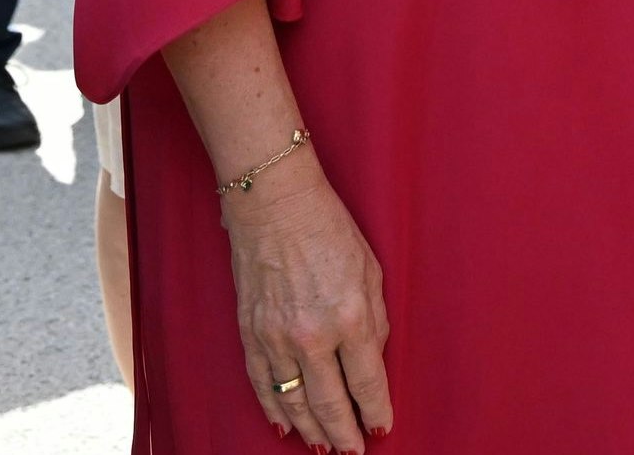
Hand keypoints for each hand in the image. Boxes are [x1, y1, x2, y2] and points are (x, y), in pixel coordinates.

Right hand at [219, 153, 395, 450]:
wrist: (274, 204)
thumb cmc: (329, 230)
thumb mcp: (371, 272)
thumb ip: (375, 322)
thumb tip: (372, 363)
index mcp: (350, 318)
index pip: (367, 383)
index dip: (376, 412)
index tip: (382, 427)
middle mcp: (312, 336)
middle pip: (331, 404)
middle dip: (346, 434)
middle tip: (355, 452)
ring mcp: (276, 338)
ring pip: (294, 403)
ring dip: (311, 431)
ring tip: (325, 447)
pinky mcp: (250, 334)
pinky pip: (263, 385)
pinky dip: (274, 410)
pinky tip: (285, 426)